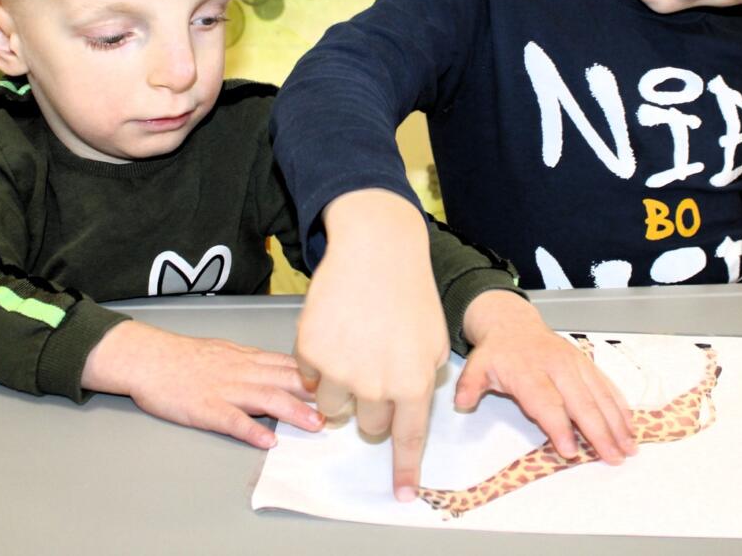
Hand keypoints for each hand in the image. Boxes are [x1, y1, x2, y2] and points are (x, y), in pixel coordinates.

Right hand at [82, 321, 322, 449]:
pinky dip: (250, 430)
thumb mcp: (224, 351)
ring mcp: (223, 390)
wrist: (148, 358)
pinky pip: (230, 420)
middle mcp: (240, 371)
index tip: (340, 383)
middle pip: (284, 379)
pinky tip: (266, 441)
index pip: (288, 364)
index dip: (316, 375)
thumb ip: (252, 362)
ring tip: (316, 425)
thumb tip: (280, 370)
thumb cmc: (183, 357)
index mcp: (245, 358)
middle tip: (341, 405)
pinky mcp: (204, 408)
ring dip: (293, 412)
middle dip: (315, 393)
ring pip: (265, 398)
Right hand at [294, 190, 448, 500]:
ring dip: (341, 387)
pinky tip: (335, 331)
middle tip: (373, 370)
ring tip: (352, 347)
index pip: (408, 438)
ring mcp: (340, 368)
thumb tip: (409, 404)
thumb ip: (423, 378)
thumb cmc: (408, 291)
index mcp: (413, 382)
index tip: (401, 493)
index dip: (403, 469)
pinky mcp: (310, 351)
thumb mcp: (432, 339)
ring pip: (333, 407)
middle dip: (371, 407)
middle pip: (368, 425)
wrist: (375, 249)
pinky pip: (309, 377)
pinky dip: (319, 362)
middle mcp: (376, 382)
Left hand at [457, 290, 635, 463]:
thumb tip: (461, 402)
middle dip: (598, 432)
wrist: (512, 324)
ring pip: (600, 394)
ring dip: (616, 423)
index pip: (546, 402)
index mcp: (528, 370)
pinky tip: (630, 426)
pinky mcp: (586, 363)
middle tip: (612, 458)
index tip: (571, 450)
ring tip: (629, 447)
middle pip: (581, 402)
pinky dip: (620, 406)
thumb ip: (470, 385)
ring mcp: (574, 363)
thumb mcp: (477, 366)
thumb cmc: (497, 353)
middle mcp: (556, 366)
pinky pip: (606, 385)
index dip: (559, 427)